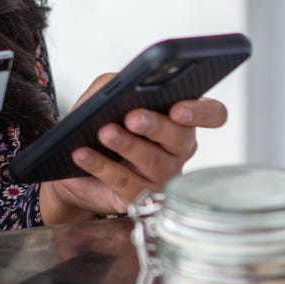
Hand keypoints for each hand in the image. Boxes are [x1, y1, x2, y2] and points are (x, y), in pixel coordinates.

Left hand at [38, 74, 228, 224]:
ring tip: (104, 133)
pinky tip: (83, 154)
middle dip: (155, 126)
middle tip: (132, 117)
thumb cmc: (99, 122)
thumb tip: (121, 88)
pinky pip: (125, 183)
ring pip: (153, 162)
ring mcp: (164, 176)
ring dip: (126, 145)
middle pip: (180, 137)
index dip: (201, 112)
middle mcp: (179, 148)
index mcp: (180, 117)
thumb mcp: (104, 94)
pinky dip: (101, 166)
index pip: (212, 113)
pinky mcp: (142, 198)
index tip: (178, 108)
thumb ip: (115, 85)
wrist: (73, 159)